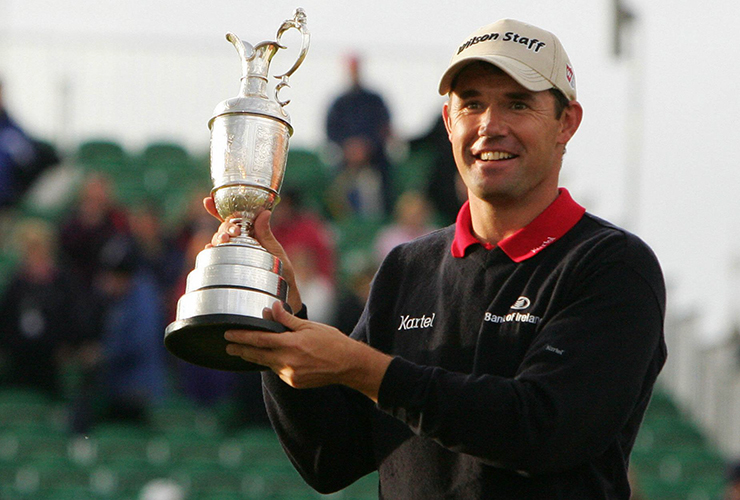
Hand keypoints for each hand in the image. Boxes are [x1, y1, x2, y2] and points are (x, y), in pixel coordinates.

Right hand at [202, 197, 301, 312]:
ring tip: (223, 240)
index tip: (208, 200)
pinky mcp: (228, 268)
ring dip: (217, 237)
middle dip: (224, 226)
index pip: (233, 218)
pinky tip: (209, 249)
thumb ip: (266, 234)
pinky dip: (209, 252)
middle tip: (232, 232)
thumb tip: (264, 212)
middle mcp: (239, 243)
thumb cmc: (282, 273)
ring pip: (218, 241)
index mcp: (251, 235)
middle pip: (224, 228)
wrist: (283, 297)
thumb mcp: (275, 251)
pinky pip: (214, 258)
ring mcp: (233, 255)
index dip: (218, 209)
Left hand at [225, 301, 391, 401]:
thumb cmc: (331, 341)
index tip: (228, 335)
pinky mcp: (294, 382)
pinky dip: (274, 363)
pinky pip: (278, 371)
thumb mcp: (309, 326)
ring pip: (267, 364)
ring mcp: (289, 375)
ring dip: (256, 357)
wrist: (348, 365)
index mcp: (290, 345)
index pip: (259, 340)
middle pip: (257, 355)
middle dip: (241, 350)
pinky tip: (273, 358)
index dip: (242, 337)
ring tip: (245, 350)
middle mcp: (287, 362)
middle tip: (228, 346)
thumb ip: (287, 319)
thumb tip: (271, 308)